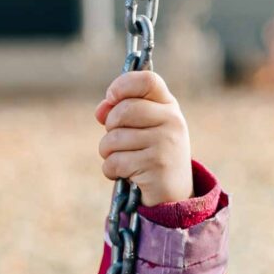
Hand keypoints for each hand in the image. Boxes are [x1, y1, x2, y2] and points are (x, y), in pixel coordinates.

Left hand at [94, 71, 192, 205]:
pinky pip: (115, 162)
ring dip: (108, 153)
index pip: (147, 80)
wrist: (172, 192)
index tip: (111, 97)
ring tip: (123, 159)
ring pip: (114, 138)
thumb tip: (101, 110)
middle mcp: (172, 120)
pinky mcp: (156, 165)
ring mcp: (166, 142)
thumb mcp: (140, 128)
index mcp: (168, 105)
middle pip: (123, 110)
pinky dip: (111, 170)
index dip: (122, 85)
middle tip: (117, 140)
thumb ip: (120, 112)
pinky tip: (124, 174)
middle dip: (110, 127)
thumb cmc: (150, 154)